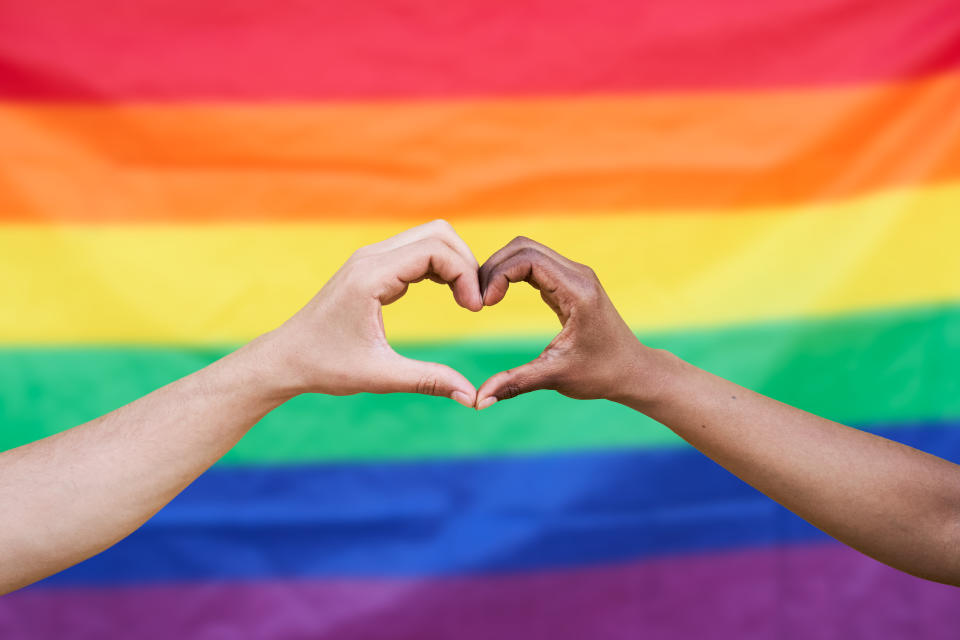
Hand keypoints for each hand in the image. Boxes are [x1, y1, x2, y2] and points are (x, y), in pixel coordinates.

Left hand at [260, 220, 481, 406]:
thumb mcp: (380, 376)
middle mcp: (371, 258)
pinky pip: (417, 251)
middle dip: (466, 262)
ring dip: (454, 263)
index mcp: (371, 276)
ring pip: (429, 237)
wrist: (286, 358)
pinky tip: (450, 295)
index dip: (465, 274)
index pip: (435, 250)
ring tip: (466, 300)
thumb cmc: (325, 366)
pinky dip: (440, 267)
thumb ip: (429, 381)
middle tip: (475, 303)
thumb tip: (472, 398)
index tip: (474, 309)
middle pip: (438, 233)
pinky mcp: (373, 267)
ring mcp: (371, 259)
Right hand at [475, 236, 650, 408]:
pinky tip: (498, 297)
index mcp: (577, 290)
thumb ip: (514, 383)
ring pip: (527, 251)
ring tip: (484, 298)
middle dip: (493, 267)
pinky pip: (534, 264)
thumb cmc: (600, 374)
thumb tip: (477, 401)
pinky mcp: (569, 282)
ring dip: (501, 268)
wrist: (632, 370)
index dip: (498, 274)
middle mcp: (578, 274)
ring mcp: (575, 275)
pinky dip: (511, 274)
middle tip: (476, 299)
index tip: (484, 305)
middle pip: (523, 247)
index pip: (527, 258)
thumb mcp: (555, 377)